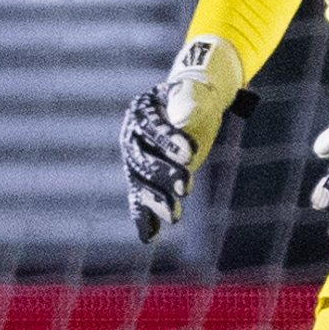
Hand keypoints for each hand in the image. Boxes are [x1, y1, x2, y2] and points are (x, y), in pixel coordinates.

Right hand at [123, 35, 257, 243]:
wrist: (189, 107)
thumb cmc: (195, 97)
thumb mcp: (196, 92)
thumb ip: (190, 100)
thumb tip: (184, 117)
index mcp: (142, 111)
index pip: (152, 127)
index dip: (169, 140)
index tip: (191, 153)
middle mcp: (132, 137)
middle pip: (143, 159)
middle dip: (164, 174)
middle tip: (186, 186)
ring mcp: (135, 160)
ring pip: (140, 183)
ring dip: (155, 201)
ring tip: (174, 216)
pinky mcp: (143, 180)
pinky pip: (139, 200)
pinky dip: (144, 219)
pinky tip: (151, 237)